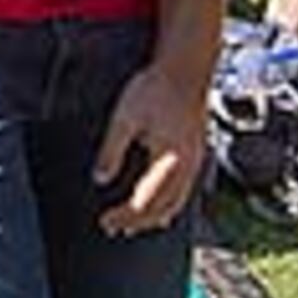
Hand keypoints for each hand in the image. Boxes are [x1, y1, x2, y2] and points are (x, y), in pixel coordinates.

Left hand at [93, 63, 207, 233]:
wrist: (185, 68)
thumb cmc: (155, 88)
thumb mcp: (124, 118)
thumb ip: (111, 151)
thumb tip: (100, 178)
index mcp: (168, 162)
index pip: (144, 203)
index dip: (124, 216)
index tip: (105, 222)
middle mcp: (186, 167)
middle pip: (162, 209)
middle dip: (138, 222)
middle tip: (115, 228)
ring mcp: (195, 161)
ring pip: (177, 203)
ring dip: (155, 217)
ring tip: (136, 226)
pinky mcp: (197, 153)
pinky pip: (185, 190)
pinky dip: (171, 204)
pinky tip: (163, 206)